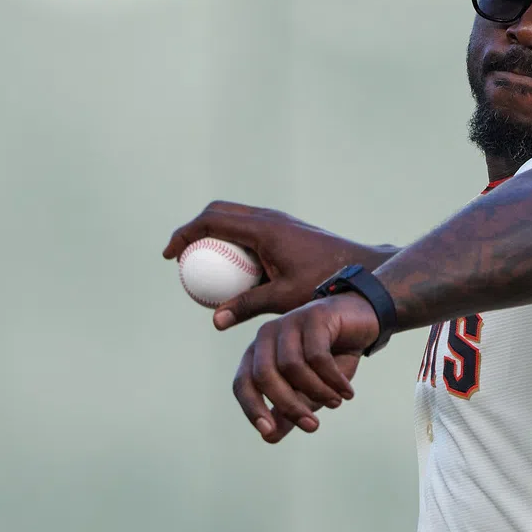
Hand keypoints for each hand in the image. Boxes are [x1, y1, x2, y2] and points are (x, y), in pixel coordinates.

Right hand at [163, 200, 396, 329]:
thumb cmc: (324, 284)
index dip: (185, 234)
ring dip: (213, 232)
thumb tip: (214, 320)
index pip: (212, 220)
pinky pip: (248, 228)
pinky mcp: (285, 228)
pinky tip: (231, 269)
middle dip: (194, 228)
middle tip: (180, 256)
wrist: (360, 269)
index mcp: (264, 228)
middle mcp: (270, 217)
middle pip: (219, 211)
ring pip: (234, 216)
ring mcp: (278, 220)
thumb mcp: (283, 298)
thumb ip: (247, 306)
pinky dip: (232, 240)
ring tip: (200, 263)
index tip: (170, 256)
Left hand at [233, 292, 379, 442]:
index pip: (243, 383)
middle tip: (312, 426)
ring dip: (317, 392)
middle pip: (265, 376)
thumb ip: (289, 411)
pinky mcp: (314, 315)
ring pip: (292, 367)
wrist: (362, 321)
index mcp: (258, 353)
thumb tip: (268, 437)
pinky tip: (347, 391)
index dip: (252, 408)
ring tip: (337, 403)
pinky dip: (333, 379)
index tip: (269, 432)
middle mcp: (268, 335)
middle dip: (288, 406)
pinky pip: (317, 356)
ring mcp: (290, 322)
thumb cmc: (332, 356)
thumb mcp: (310, 389)